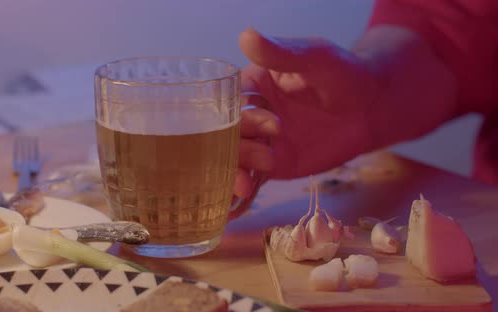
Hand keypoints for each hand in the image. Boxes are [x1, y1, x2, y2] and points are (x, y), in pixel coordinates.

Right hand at [235, 28, 381, 197]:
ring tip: (251, 180)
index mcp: (254, 85)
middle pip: (229, 132)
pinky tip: (234, 207)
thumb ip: (282, 52)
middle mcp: (252, 113)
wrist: (373, 108)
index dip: (242, 114)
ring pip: (237, 157)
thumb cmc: (344, 74)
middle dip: (238, 145)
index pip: (232, 100)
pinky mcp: (274, 164)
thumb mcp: (315, 57)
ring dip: (237, 169)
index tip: (270, 124)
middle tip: (265, 153)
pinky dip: (242, 192)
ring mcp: (262, 142)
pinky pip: (252, 178)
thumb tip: (246, 35)